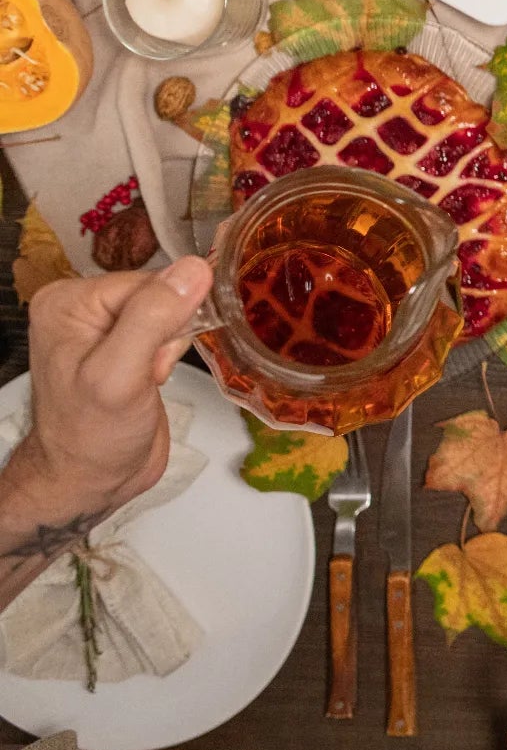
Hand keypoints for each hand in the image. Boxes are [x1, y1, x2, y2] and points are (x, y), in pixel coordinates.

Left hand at [5, 259, 211, 523]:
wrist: (91, 481)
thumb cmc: (92, 435)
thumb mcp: (120, 375)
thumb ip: (153, 318)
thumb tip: (195, 268)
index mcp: (67, 301)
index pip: (146, 281)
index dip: (164, 319)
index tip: (150, 360)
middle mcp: (82, 307)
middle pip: (159, 294)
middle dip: (168, 335)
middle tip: (145, 374)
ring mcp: (103, 326)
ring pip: (170, 311)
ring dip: (169, 348)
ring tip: (146, 380)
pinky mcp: (125, 344)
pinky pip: (168, 329)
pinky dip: (169, 355)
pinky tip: (151, 380)